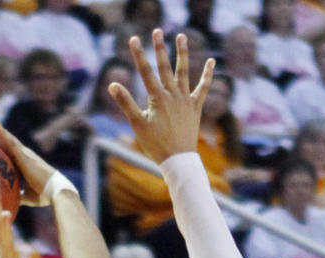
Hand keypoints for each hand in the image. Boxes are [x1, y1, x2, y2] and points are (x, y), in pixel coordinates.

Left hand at [0, 121, 58, 206]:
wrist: (55, 191)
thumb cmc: (44, 194)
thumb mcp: (28, 196)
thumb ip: (20, 196)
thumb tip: (12, 200)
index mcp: (24, 163)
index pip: (10, 151)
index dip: (2, 144)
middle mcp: (24, 155)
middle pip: (7, 141)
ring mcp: (24, 153)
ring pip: (7, 138)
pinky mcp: (24, 155)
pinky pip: (11, 141)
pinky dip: (3, 132)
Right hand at [109, 29, 214, 163]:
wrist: (178, 160)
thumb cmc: (156, 145)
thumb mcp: (138, 124)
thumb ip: (126, 103)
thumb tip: (112, 85)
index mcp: (157, 98)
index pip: (145, 71)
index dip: (138, 54)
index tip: (134, 39)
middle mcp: (172, 95)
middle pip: (165, 67)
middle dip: (159, 48)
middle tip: (157, 31)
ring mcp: (185, 100)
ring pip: (184, 72)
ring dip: (182, 53)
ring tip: (181, 36)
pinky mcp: (195, 107)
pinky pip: (203, 88)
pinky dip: (207, 75)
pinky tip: (211, 61)